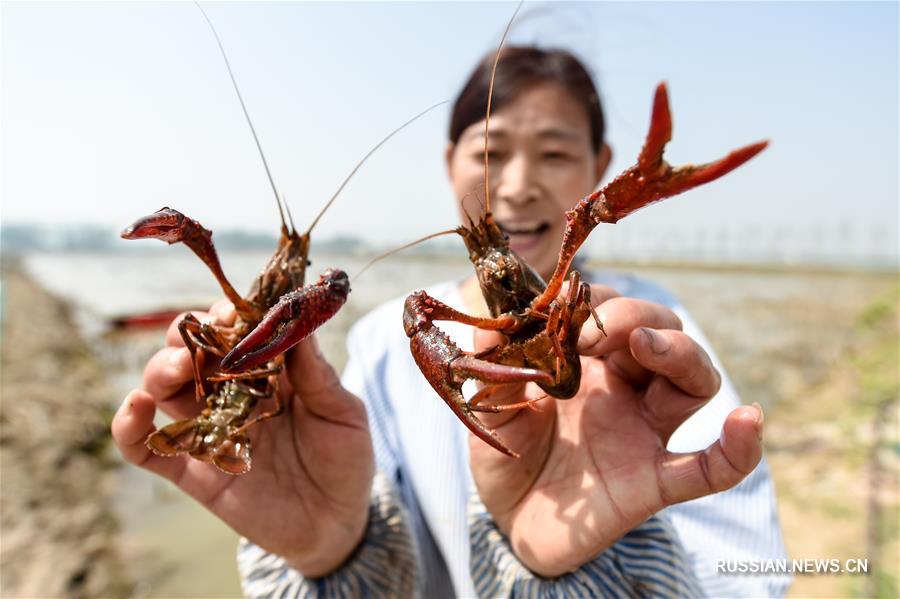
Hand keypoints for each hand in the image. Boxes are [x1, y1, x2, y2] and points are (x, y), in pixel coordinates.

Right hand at [111, 301, 373, 575]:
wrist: (336, 523)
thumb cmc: (346, 460)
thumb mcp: (342, 414)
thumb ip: (317, 373)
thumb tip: (296, 317)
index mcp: (268, 372)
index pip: (235, 331)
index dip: (228, 315)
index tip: (233, 312)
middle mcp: (231, 394)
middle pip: (190, 351)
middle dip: (186, 338)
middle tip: (201, 342)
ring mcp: (209, 430)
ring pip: (164, 389)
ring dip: (161, 371)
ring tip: (178, 370)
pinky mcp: (193, 470)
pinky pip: (146, 447)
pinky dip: (129, 426)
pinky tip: (137, 407)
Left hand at [469, 288, 763, 576]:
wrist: (513, 517)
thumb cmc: (508, 452)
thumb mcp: (491, 406)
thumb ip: (495, 369)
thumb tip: (491, 326)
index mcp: (589, 362)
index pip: (612, 314)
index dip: (594, 306)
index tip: (559, 313)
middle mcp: (626, 389)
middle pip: (664, 335)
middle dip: (638, 317)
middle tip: (596, 330)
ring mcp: (645, 432)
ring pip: (694, 381)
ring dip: (681, 355)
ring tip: (649, 345)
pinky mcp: (653, 482)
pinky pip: (708, 469)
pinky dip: (736, 449)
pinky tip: (747, 423)